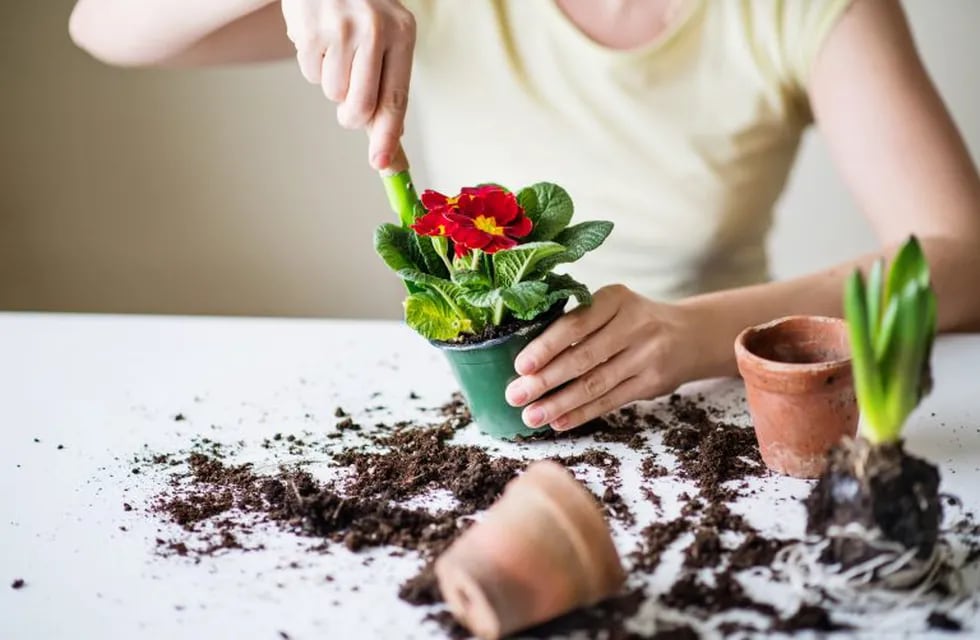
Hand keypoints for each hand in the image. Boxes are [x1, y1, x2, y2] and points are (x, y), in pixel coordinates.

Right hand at [281, 0, 415, 169]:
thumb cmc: (363, 13)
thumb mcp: (387, 38)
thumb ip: (389, 90)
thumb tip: (390, 151)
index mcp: (402, 33)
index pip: (396, 98)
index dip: (387, 136)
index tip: (381, 164)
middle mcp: (374, 28)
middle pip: (360, 106)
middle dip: (351, 116)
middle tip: (349, 107)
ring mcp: (340, 27)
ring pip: (332, 91)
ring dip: (331, 81)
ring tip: (336, 48)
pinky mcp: (309, 27)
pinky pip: (310, 72)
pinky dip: (313, 63)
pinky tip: (319, 37)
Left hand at [505, 285, 708, 430]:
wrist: (691, 335)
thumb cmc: (634, 320)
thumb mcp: (613, 306)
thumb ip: (579, 322)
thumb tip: (528, 358)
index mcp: (615, 298)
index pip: (575, 324)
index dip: (546, 347)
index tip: (520, 366)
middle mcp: (634, 324)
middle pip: (582, 357)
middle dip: (545, 380)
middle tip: (515, 396)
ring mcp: (646, 354)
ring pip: (595, 384)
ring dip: (559, 403)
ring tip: (531, 415)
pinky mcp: (653, 382)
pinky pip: (611, 401)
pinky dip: (582, 413)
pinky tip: (560, 421)